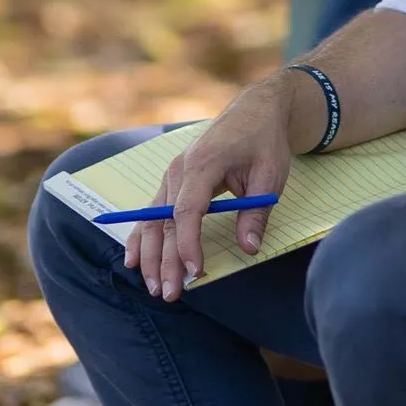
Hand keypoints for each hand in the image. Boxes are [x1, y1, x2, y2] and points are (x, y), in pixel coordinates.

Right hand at [124, 74, 307, 300]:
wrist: (256, 111)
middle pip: (164, 221)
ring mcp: (172, 175)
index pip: (187, 211)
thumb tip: (249, 248)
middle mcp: (179, 170)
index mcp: (203, 164)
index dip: (188, 244)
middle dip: (164, 260)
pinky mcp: (173, 181)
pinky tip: (135, 260)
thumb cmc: (264, 141)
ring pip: (153, 220)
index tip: (195, 272)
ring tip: (153, 286)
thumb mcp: (270, 175)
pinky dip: (142, 237)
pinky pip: (153, 212)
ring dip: (150, 254)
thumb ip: (256, 212)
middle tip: (169, 294)